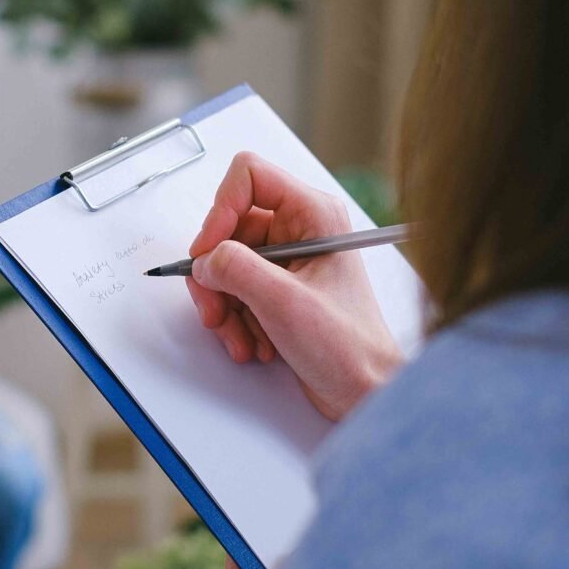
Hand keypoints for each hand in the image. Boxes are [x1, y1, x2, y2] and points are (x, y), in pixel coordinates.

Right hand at [186, 152, 401, 420]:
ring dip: (224, 305)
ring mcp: (286, 259)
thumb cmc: (349, 347)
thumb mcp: (284, 302)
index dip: (220, 210)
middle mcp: (298, 229)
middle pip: (227, 227)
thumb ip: (236, 269)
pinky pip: (232, 289)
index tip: (209, 251)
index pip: (248, 176)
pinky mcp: (276, 287)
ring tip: (239, 337)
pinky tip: (252, 343)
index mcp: (313, 213)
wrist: (363, 392)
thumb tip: (205, 259)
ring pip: (224, 263)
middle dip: (216, 274)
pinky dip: (233, 318)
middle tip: (216, 309)